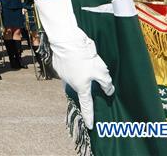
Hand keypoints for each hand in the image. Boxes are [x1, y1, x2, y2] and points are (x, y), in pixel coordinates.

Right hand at [36, 0, 113, 127]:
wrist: (66, 41)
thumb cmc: (85, 58)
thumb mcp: (101, 71)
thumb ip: (106, 84)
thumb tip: (109, 91)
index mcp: (81, 87)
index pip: (87, 106)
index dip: (89, 116)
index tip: (90, 126)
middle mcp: (70, 83)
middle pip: (80, 88)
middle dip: (85, 85)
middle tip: (91, 74)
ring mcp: (62, 74)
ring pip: (73, 78)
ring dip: (78, 73)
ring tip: (84, 61)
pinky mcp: (58, 65)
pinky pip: (67, 69)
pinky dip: (72, 65)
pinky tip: (76, 56)